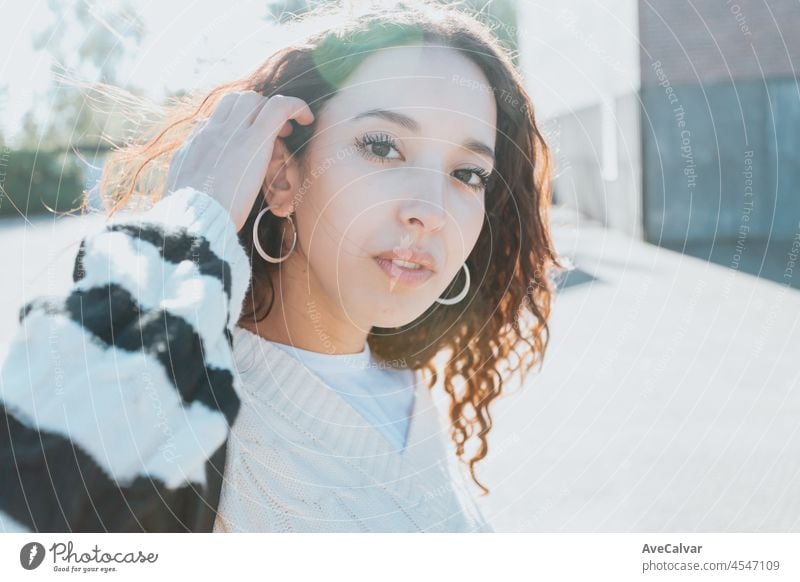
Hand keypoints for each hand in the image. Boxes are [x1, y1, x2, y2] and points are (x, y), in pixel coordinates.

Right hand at [164, 91, 313, 231]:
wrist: (194, 218)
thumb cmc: (191, 213)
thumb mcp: (182, 184)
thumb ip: (190, 166)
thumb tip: (192, 156)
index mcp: (197, 142)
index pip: (218, 116)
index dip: (239, 119)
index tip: (250, 134)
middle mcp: (213, 130)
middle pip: (237, 101)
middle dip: (258, 109)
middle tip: (274, 132)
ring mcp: (233, 132)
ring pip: (256, 100)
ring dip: (274, 110)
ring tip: (288, 130)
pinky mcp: (254, 140)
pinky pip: (278, 108)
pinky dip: (295, 107)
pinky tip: (307, 118)